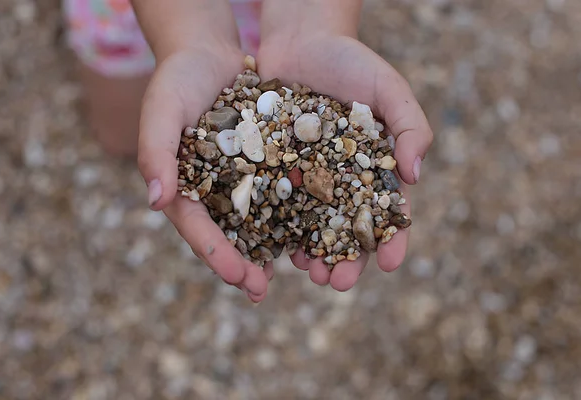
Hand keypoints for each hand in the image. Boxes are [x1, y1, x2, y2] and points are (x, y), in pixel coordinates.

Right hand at [137, 46, 271, 302]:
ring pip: (258, 221)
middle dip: (243, 264)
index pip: (197, 228)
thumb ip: (154, 153)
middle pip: (227, 234)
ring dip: (273, 248)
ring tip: (294, 273)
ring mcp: (239, 179)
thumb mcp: (161, 111)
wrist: (208, 53)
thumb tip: (156, 202)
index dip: (215, 254)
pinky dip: (295, 211)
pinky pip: (281, 190)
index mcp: (183, 187)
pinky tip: (315, 229)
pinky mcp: (265, 163)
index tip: (237, 277)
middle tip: (261, 290)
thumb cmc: (177, 80)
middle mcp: (212, 190)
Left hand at [257, 32, 432, 290]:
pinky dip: (281, 229)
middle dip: (348, 260)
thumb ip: (410, 127)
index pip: (389, 213)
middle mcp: (343, 181)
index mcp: (375, 169)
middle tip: (340, 282)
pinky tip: (280, 249)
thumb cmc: (351, 63)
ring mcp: (310, 180)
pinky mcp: (277, 171)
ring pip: (314, 227)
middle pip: (349, 230)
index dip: (394, 240)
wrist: (299, 42)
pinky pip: (280, 206)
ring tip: (310, 273)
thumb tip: (415, 176)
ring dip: (314, 255)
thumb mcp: (389, 88)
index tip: (392, 263)